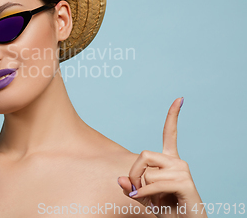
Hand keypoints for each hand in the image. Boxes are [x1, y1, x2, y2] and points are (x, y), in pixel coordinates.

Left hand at [117, 97, 206, 216]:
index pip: (169, 134)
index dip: (172, 116)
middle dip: (134, 173)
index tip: (180, 98)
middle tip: (138, 191)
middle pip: (143, 155)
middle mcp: (177, 162)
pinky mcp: (185, 182)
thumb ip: (131, 187)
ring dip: (142, 189)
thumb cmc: (166, 210)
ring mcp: (182, 171)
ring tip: (153, 200)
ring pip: (147, 173)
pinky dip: (146, 195)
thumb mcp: (143, 197)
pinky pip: (154, 184)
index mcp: (169, 160)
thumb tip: (119, 179)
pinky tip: (150, 203)